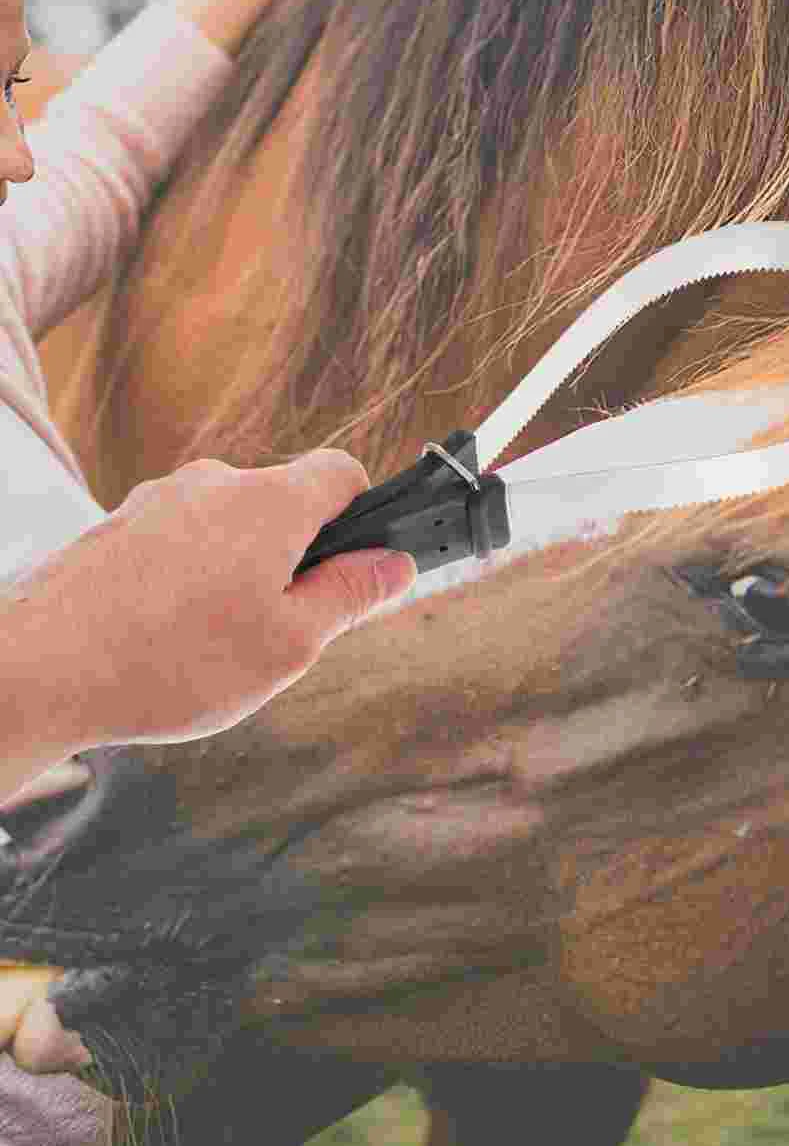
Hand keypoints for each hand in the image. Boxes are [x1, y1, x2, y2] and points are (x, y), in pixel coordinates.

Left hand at [2, 449, 416, 756]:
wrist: (35, 673)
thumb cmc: (170, 663)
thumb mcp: (291, 644)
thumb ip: (352, 596)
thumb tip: (395, 565)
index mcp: (270, 502)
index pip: (343, 472)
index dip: (363, 516)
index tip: (357, 566)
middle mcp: (213, 483)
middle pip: (284, 504)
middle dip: (296, 558)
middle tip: (282, 628)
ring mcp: (157, 501)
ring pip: (228, 527)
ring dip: (237, 572)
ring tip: (212, 644)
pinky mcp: (114, 527)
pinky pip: (178, 542)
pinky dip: (186, 580)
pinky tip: (166, 638)